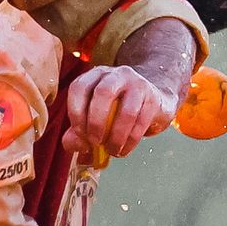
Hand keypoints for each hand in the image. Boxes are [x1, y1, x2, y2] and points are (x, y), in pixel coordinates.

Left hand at [62, 64, 178, 158]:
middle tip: (95, 142)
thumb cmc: (117, 110)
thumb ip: (78, 132)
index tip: (79, 134)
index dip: (76, 113)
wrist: (152, 101)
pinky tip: (124, 149)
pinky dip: (130, 141)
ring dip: (116, 137)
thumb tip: (73, 144)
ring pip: (126, 111)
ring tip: (112, 150)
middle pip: (103, 93)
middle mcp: (116, 75)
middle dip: (96, 123)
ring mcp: (137, 84)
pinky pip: (141, 122)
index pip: (79, 87)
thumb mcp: (93, 117)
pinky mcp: (153, 99)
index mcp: (95, 76)